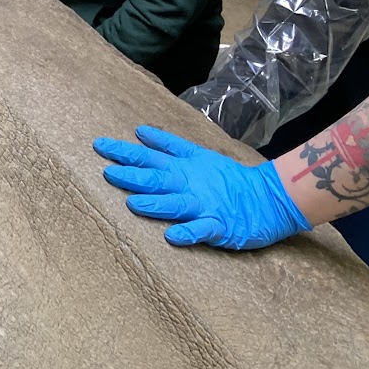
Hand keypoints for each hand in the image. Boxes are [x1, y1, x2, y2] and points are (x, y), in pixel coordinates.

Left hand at [93, 126, 310, 249]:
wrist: (270, 196)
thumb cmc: (230, 177)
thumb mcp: (198, 154)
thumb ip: (168, 145)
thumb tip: (140, 132)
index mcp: (183, 168)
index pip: (148, 157)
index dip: (124, 152)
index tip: (99, 146)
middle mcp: (189, 185)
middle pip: (157, 179)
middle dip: (131, 176)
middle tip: (107, 172)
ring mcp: (204, 206)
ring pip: (175, 205)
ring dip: (154, 204)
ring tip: (132, 203)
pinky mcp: (219, 226)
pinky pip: (202, 230)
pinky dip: (188, 232)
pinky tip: (172, 236)